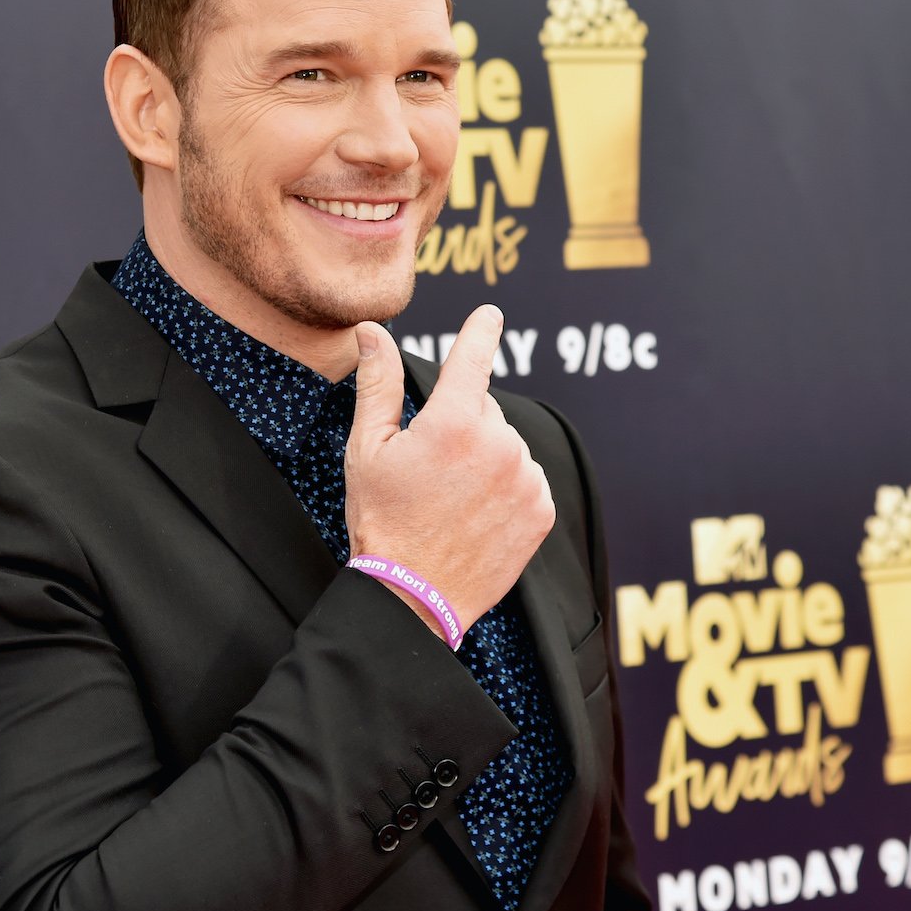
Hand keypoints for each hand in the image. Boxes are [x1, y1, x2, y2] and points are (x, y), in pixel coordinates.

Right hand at [343, 305, 554, 639]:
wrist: (413, 597)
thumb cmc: (383, 520)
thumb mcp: (368, 448)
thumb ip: (376, 384)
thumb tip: (372, 332)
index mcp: (454, 423)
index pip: (473, 358)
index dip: (480, 331)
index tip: (490, 314)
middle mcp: (500, 445)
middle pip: (483, 410)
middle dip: (459, 425)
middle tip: (427, 469)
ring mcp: (526, 479)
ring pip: (506, 446)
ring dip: (484, 458)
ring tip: (450, 498)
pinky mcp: (542, 510)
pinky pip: (525, 478)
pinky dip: (505, 487)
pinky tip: (475, 513)